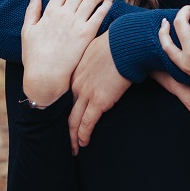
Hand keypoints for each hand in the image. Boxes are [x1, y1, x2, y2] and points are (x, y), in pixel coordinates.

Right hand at [21, 0, 111, 107]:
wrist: (45, 77)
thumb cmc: (34, 57)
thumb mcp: (27, 31)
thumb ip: (32, 10)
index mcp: (49, 12)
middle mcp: (64, 15)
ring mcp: (77, 24)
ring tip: (99, 0)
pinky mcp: (87, 34)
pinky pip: (101, 13)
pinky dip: (106, 5)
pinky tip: (109, 4)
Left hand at [68, 31, 129, 152]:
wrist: (124, 43)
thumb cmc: (117, 42)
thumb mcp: (98, 49)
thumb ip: (96, 60)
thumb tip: (103, 64)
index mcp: (76, 71)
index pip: (67, 95)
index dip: (65, 108)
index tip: (66, 116)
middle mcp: (76, 84)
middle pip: (66, 110)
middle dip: (65, 126)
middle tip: (65, 139)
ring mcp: (86, 93)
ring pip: (74, 120)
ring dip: (73, 136)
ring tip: (73, 148)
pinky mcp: (98, 101)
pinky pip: (87, 123)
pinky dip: (84, 135)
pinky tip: (83, 143)